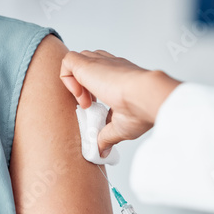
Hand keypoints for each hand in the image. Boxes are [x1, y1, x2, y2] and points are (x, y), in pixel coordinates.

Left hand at [60, 50, 180, 156]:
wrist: (146, 97)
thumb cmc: (141, 110)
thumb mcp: (121, 127)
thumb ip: (107, 137)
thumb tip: (102, 151)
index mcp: (121, 77)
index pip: (102, 76)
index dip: (93, 91)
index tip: (96, 108)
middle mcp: (111, 66)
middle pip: (88, 65)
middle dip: (83, 85)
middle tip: (89, 105)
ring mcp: (100, 62)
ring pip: (77, 61)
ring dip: (75, 83)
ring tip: (85, 102)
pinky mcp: (88, 63)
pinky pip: (67, 62)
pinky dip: (67, 78)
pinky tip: (79, 96)